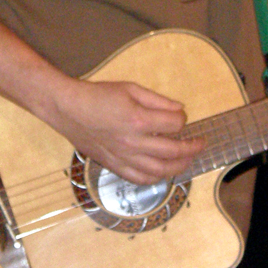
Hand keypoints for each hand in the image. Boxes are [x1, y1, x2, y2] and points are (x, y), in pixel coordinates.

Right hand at [50, 77, 204, 184]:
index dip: (183, 119)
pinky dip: (156, 178)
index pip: (175, 124)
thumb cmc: (97, 95)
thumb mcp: (130, 88)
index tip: (182, 117)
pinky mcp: (114, 165)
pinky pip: (139, 179)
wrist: (67, 108)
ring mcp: (123, 157)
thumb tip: (180, 110)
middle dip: (192, 148)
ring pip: (159, 171)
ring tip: (187, 160)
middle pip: (173, 151)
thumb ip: (158, 100)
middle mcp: (133, 142)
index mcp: (138, 119)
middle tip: (200, 143)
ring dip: (179, 167)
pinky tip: (163, 172)